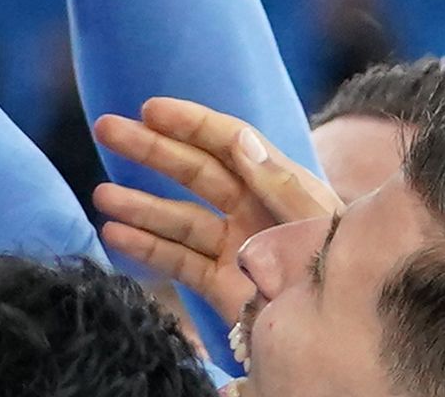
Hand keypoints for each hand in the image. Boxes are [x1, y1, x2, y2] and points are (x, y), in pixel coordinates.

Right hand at [92, 98, 337, 318]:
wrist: (343, 335)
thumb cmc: (339, 269)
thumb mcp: (318, 221)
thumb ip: (279, 183)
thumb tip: (238, 139)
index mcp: (278, 185)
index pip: (227, 142)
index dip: (189, 122)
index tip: (150, 109)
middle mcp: (251, 209)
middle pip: (193, 171)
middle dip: (149, 149)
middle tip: (105, 128)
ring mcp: (233, 246)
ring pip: (178, 217)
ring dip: (139, 204)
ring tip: (101, 195)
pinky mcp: (221, 284)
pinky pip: (178, 260)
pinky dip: (146, 248)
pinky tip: (115, 234)